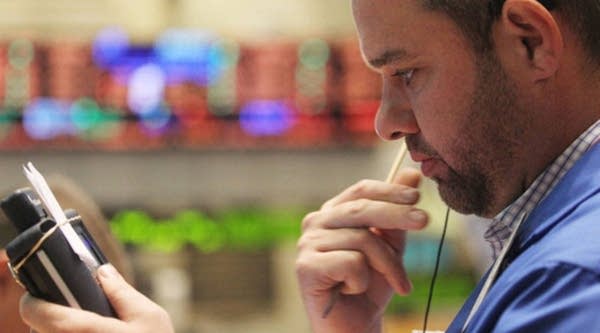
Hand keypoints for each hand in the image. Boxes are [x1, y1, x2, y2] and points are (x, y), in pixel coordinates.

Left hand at [20, 264, 173, 332]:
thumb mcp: (149, 316)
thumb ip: (123, 293)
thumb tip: (104, 272)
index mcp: (89, 332)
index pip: (39, 315)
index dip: (34, 302)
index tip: (40, 296)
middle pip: (39, 331)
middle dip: (49, 318)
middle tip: (70, 311)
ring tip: (83, 330)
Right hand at [295, 168, 427, 332]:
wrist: (353, 326)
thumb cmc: (370, 286)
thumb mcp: (390, 247)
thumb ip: (396, 213)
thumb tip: (412, 174)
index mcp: (334, 213)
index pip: (361, 190)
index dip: (390, 190)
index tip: (417, 197)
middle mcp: (316, 223)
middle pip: (362, 209)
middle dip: (397, 215)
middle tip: (424, 221)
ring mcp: (308, 244)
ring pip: (362, 240)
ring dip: (388, 265)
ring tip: (398, 284)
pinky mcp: (305, 267)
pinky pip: (350, 262)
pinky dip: (361, 280)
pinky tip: (352, 289)